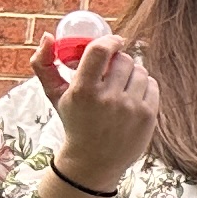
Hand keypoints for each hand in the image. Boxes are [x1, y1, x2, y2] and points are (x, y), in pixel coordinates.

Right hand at [34, 29, 160, 194]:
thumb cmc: (74, 121)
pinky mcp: (148, 116)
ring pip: (140, 70)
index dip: (109, 40)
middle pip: (123, 59)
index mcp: (83, 91)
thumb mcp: (54, 95)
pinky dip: (143, 86)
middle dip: (117, 61)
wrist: (93, 161)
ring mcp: (130, 108)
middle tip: (111, 71)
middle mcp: (108, 99)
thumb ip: (44, 64)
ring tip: (120, 86)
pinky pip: (152, 85)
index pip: (99, 51)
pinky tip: (131, 97)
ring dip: (131, 73)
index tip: (113, 41)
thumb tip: (48, 36)